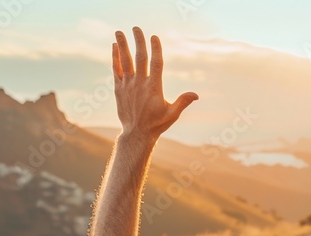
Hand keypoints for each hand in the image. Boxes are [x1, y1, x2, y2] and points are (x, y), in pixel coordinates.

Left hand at [112, 27, 197, 142]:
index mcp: (154, 88)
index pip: (156, 64)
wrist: (136, 133)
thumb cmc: (157, 124)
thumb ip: (183, 102)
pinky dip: (115, 57)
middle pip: (139, 58)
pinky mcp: (119, 88)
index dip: (155, 49)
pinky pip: (116, 69)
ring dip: (122, 45)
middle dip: (138, 41)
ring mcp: (128, 85)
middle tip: (136, 28)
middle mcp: (140, 84)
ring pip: (124, 61)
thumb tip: (196, 95)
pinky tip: (114, 47)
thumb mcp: (173, 114)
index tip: (154, 37)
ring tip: (119, 32)